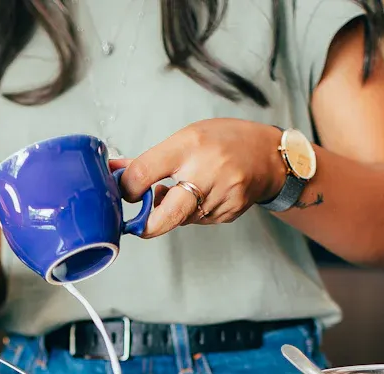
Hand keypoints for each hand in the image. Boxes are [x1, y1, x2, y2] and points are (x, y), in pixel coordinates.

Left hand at [118, 119, 287, 238]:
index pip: (144, 173)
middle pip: (167, 214)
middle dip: (147, 225)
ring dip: (172, 213)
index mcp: (190, 146)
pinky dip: (192, 213)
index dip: (127, 188)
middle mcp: (206, 172)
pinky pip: (198, 220)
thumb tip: (114, 171)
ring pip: (180, 219)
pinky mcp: (229, 213)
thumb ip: (149, 160)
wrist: (270, 156)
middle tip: (138, 224)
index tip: (126, 191)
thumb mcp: (186, 138)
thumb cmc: (224, 141)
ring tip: (181, 191)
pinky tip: (203, 195)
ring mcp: (220, 196)